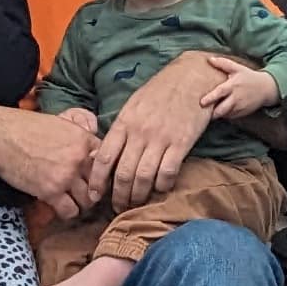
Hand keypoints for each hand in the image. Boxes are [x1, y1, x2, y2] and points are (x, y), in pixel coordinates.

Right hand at [0, 102, 100, 220]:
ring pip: (88, 201)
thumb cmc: (27, 128)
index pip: (108, 162)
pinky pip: (70, 211)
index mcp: (84, 139)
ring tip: (75, 202)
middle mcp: (79, 158)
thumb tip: (94, 134)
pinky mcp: (50, 192)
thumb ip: (80, 131)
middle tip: (87, 194)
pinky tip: (62, 207)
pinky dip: (68, 212)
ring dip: (82, 204)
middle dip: (95, 191)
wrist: (0, 137)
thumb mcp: (60, 122)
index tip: (98, 178)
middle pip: (100, 184)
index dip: (104, 172)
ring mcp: (65, 177)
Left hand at [90, 49, 226, 209]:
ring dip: (138, 196)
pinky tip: (160, 190)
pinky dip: (162, 186)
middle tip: (118, 207)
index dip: (96, 181)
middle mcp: (139, 132)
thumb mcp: (132, 105)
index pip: (103, 157)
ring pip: (143, 177)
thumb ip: (120, 130)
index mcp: (124, 122)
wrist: (192, 78)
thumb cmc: (160, 92)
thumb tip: (102, 154)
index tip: (94, 195)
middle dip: (118, 196)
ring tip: (136, 204)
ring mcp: (161, 138)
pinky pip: (168, 173)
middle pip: (122, 173)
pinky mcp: (181, 143)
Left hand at [191, 57, 279, 120]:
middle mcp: (236, 98)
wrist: (266, 89)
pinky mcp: (242, 113)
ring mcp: (240, 107)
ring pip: (224, 115)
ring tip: (210, 110)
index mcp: (233, 86)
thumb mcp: (238, 68)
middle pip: (221, 110)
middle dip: (211, 113)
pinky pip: (230, 117)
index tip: (201, 103)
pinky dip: (224, 114)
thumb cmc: (249, 77)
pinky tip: (221, 109)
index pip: (220, 93)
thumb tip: (209, 59)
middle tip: (202, 111)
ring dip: (217, 113)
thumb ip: (223, 63)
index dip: (210, 98)